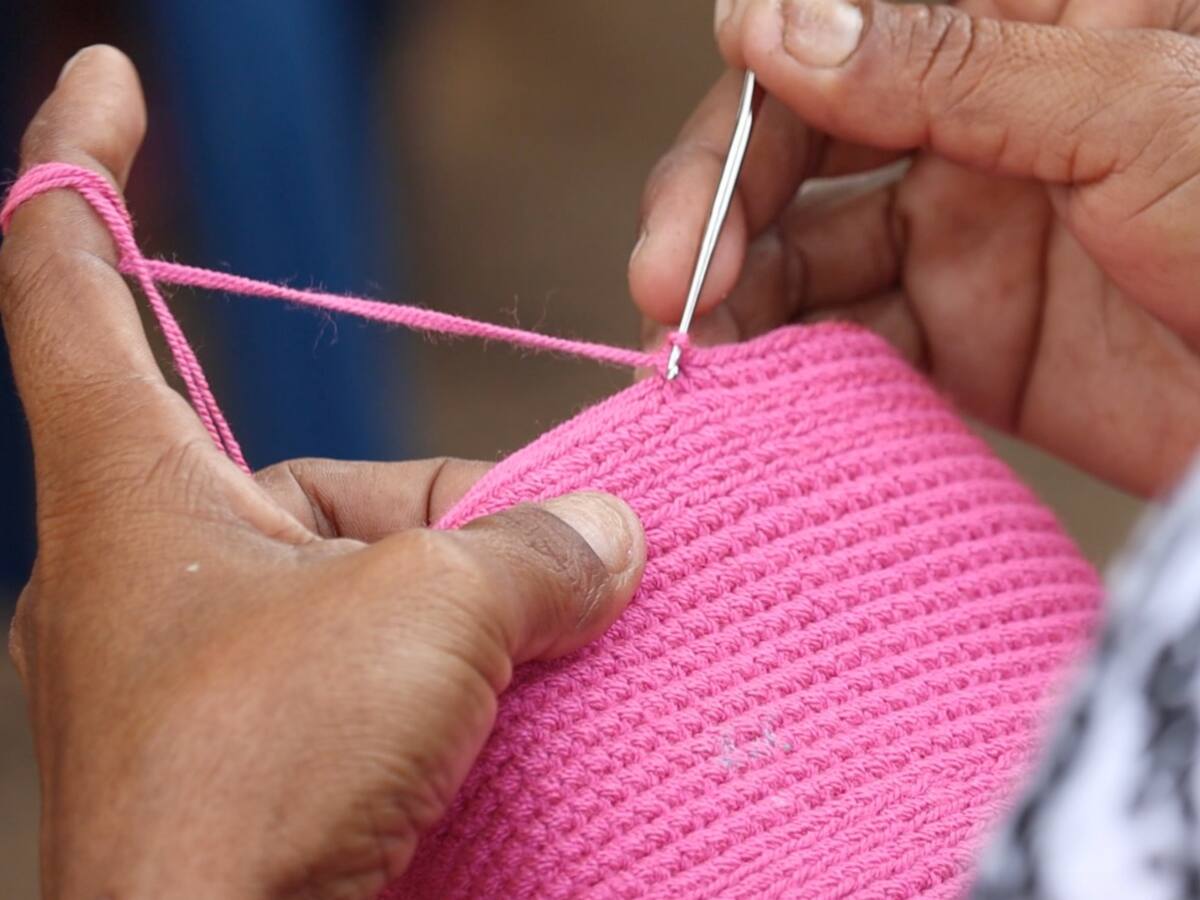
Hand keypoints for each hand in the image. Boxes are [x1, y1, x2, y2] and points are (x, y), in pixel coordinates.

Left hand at [2, 48, 644, 899]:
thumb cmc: (258, 778)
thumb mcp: (422, 619)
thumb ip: (528, 554)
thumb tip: (608, 536)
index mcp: (131, 486)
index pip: (66, 275)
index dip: (82, 157)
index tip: (109, 77)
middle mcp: (146, 563)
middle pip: (315, 469)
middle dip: (446, 505)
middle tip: (562, 559)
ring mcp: (193, 663)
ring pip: (353, 577)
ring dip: (460, 597)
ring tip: (553, 641)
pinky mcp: (241, 748)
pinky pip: (355, 662)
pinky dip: (435, 667)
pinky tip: (511, 702)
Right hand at [630, 0, 1199, 496]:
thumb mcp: (1133, 115)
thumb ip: (950, 63)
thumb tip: (768, 16)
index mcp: (1026, 31)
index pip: (843, 27)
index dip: (760, 84)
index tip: (710, 163)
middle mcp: (975, 127)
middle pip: (797, 147)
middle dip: (717, 210)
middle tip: (663, 285)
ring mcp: (965, 240)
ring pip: (807, 255)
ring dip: (740, 299)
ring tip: (698, 353)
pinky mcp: (967, 346)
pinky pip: (852, 346)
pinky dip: (798, 368)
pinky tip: (761, 388)